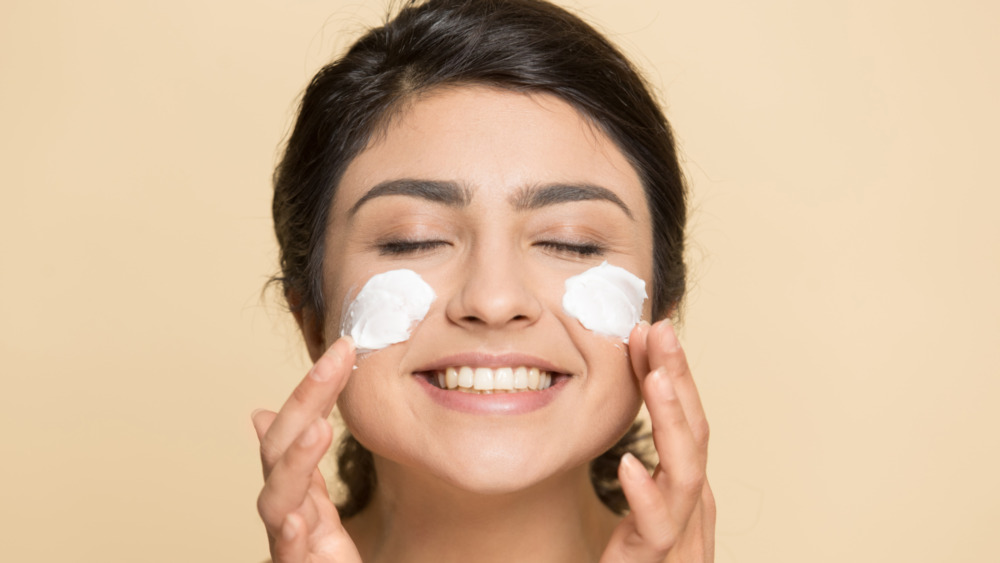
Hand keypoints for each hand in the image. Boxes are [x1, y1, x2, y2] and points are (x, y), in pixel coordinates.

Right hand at [251, 337, 362, 562]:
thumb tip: (262, 413)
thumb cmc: (318, 553)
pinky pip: (287, 554)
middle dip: (304, 403)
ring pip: (276, 499)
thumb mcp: (313, 498)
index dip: (316, 386)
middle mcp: (284, 505)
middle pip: (280, 449)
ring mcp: (287, 538)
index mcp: (294, 482)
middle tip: (333, 363)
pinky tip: (299, 518)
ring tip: (319, 429)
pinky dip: (288, 535)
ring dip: (296, 461)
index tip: (345, 346)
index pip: (299, 423)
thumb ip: (299, 458)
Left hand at [600, 321, 715, 562]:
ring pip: (688, 474)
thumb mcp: (636, 512)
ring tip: (656, 377)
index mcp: (682, 490)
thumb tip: (628, 421)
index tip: (649, 327)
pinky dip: (646, 496)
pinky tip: (628, 465)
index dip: (673, 373)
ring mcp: (682, 540)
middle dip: (680, 379)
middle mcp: (691, 511)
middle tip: (659, 329)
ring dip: (672, 421)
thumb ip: (640, 475)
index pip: (684, 421)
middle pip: (695, 435)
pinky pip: (659, 531)